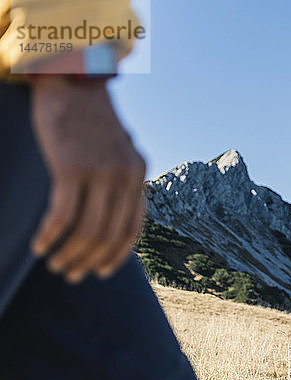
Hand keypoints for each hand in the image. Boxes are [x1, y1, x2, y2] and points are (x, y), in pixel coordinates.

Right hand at [30, 76, 145, 283]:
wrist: (75, 82)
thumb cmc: (91, 122)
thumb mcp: (117, 151)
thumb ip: (121, 181)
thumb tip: (113, 217)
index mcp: (139, 175)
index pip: (134, 229)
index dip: (117, 255)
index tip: (101, 271)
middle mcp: (126, 176)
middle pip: (110, 235)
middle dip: (90, 261)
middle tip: (71, 274)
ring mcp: (100, 172)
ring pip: (87, 230)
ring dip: (70, 254)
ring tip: (55, 264)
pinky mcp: (72, 166)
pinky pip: (62, 215)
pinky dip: (50, 236)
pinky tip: (39, 246)